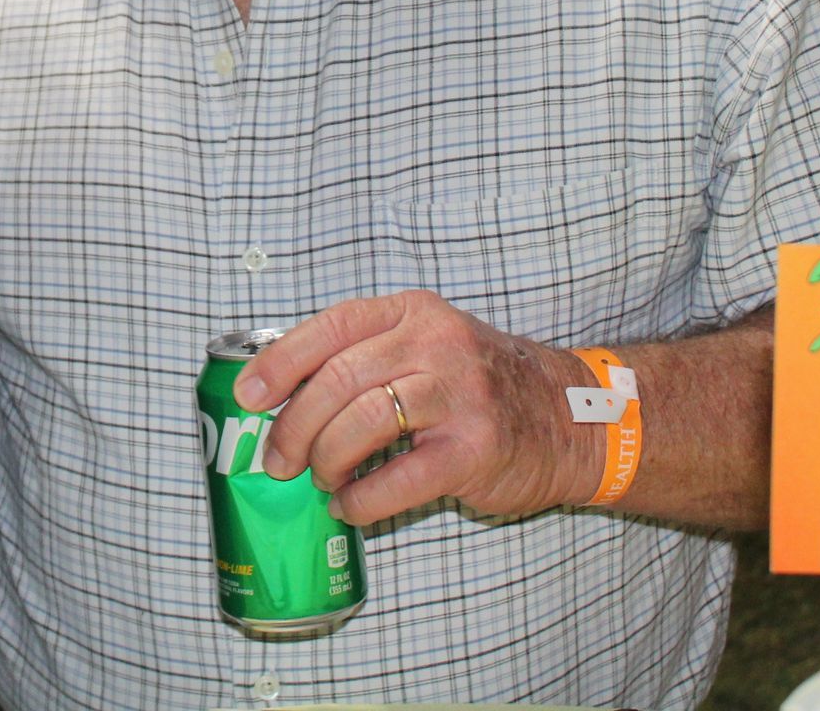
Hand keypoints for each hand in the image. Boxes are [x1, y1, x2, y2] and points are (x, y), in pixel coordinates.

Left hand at [233, 290, 601, 525]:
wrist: (570, 417)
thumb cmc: (480, 385)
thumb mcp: (427, 344)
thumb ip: (366, 356)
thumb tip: (282, 396)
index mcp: (413, 312)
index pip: (330, 327)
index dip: (280, 362)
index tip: (248, 396)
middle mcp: (436, 343)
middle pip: (338, 379)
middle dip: (294, 426)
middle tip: (278, 459)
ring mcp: (459, 395)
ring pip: (362, 423)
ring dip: (326, 461)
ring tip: (321, 480)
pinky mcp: (474, 448)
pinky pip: (397, 478)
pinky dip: (362, 499)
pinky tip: (352, 506)